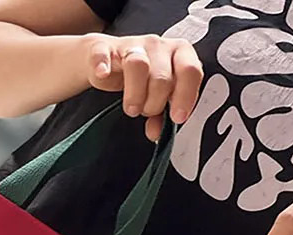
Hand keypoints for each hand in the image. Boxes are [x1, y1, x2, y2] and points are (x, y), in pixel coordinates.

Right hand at [84, 33, 202, 140]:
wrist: (108, 60)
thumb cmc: (140, 79)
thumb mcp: (156, 96)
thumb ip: (162, 114)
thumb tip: (157, 132)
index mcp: (179, 54)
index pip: (190, 70)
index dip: (185, 96)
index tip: (177, 117)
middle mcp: (158, 46)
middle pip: (162, 77)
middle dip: (154, 103)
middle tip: (145, 111)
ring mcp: (131, 45)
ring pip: (138, 65)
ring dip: (135, 94)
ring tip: (131, 108)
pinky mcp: (104, 48)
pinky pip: (103, 54)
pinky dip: (102, 65)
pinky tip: (103, 74)